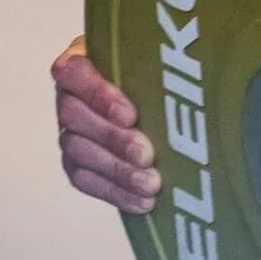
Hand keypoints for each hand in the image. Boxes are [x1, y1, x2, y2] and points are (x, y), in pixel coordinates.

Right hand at [52, 35, 160, 213]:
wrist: (163, 99)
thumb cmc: (160, 71)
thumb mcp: (159, 58)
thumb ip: (162, 62)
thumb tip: (190, 77)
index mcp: (82, 59)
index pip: (74, 72)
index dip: (98, 95)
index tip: (131, 114)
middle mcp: (69, 95)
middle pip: (73, 115)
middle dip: (112, 138)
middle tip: (147, 155)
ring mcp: (70, 130)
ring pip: (78, 151)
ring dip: (117, 170)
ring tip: (151, 183)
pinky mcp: (77, 162)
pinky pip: (84, 179)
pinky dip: (114, 192)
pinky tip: (142, 201)